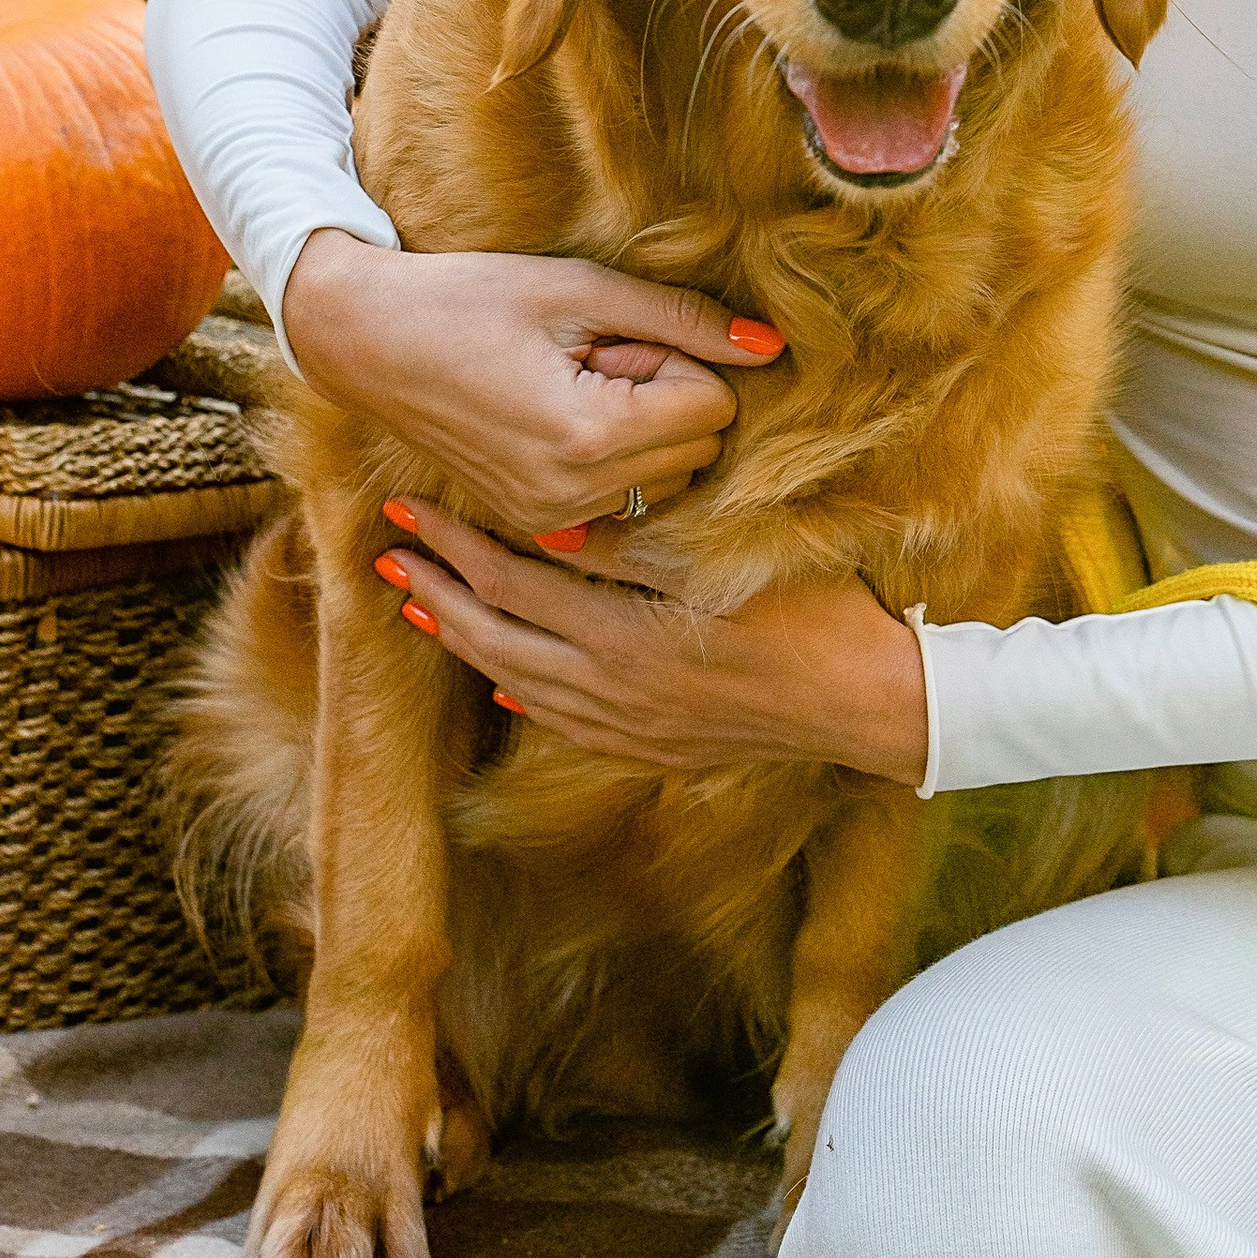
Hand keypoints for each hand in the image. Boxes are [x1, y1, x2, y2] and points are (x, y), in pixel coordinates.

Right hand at [281, 232, 786, 547]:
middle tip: (591, 358)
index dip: (675, 359)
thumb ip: (683, 320)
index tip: (612, 338)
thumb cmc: (471, 298)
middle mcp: (573, 497)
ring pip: (667, 478)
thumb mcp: (582, 290)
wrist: (369, 341)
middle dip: (665, 396)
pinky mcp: (538, 523)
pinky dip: (613, 457)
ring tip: (571, 385)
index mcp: (587, 437)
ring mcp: (552, 519)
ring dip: (642, 429)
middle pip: (698, 449)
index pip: (713, 409)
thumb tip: (771, 347)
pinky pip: (624, 497)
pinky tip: (557, 417)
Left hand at [372, 494, 929, 786]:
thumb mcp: (724, 561)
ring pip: (521, 684)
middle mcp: (611, 691)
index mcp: (624, 638)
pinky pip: (565, 722)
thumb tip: (548, 532)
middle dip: (437, 595)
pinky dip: (524, 694)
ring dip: (466, 644)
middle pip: (496, 640)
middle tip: (386, 557)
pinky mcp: (655, 747)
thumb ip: (633, 549)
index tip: (408, 510)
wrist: (870, 703)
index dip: (453, 546)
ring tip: (422, 612)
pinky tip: (507, 683)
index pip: (510, 584)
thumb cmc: (814, 613)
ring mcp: (631, 727)